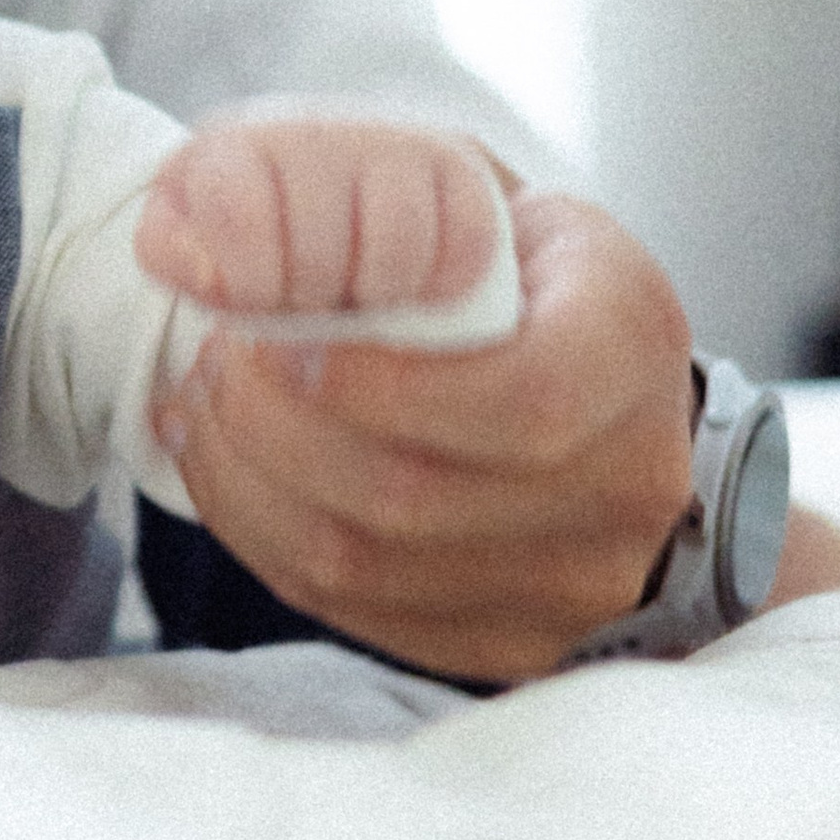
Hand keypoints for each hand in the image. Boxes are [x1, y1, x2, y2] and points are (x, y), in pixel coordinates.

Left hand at [138, 117, 500, 315]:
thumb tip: (215, 278)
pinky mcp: (456, 164)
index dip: (253, 282)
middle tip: (309, 299)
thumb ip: (184, 262)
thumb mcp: (193, 251)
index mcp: (226, 150)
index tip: (257, 297)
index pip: (235, 211)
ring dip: (377, 296)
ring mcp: (388, 140)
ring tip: (357, 293)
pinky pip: (465, 244)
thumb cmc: (245, 244)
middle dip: (314, 300)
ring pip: (396, 248)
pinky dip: (442, 283)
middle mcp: (310, 128)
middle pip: (319, 256)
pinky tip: (411, 283)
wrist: (319, 203)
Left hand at [151, 187, 695, 685]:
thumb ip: (367, 199)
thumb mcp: (480, 196)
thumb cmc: (517, 277)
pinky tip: (231, 472)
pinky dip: (265, 540)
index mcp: (630, 343)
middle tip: (218, 362)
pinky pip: (358, 614)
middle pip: (418, 495)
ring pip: (371, 567)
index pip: (526, 399)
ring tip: (209, 410)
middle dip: (276, 428)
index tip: (286, 342)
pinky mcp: (512, 643)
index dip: (385, 387)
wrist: (611, 396)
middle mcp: (626, 481)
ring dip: (251, 486)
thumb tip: (219, 243)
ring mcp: (575, 583)